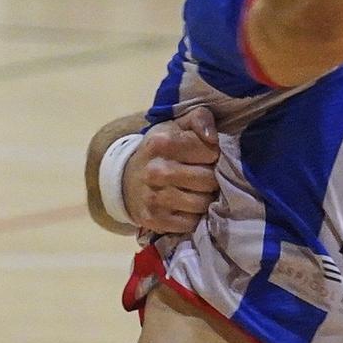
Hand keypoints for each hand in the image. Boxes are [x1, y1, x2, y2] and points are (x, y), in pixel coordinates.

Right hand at [124, 107, 220, 232]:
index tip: (207, 155)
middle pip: (209, 180)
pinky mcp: (154, 220)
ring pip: (202, 203)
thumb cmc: (162, 150)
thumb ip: (200, 119)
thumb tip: (212, 138)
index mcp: (162, 143)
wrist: (128, 179)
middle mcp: (155, 170)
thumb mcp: (177, 126)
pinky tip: (186, 206)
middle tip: (204, 175)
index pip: (210, 151)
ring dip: (205, 198)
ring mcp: (153, 197)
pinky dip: (194, 216)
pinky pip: (190, 223)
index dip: (214, 154)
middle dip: (212, 178)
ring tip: (197, 190)